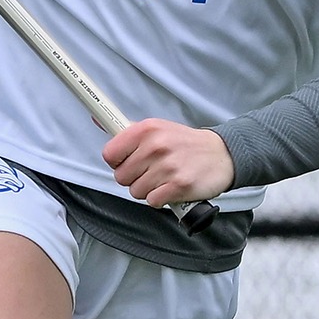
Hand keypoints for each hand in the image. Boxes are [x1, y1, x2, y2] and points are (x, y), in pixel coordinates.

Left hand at [101, 119, 234, 207]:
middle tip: (151, 171)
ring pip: (136, 191)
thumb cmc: (184, 143)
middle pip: (121, 177)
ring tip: (163, 178)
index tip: (127, 161)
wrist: (221, 154)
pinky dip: (160, 198)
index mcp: (147, 129)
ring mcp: (167, 167)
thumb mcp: (157, 128)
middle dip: (134, 178)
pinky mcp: (178, 186)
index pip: (110, 154)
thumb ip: (128, 130)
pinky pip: (152, 201)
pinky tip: (171, 187)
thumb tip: (98, 117)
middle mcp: (156, 146)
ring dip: (148, 189)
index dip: (117, 162)